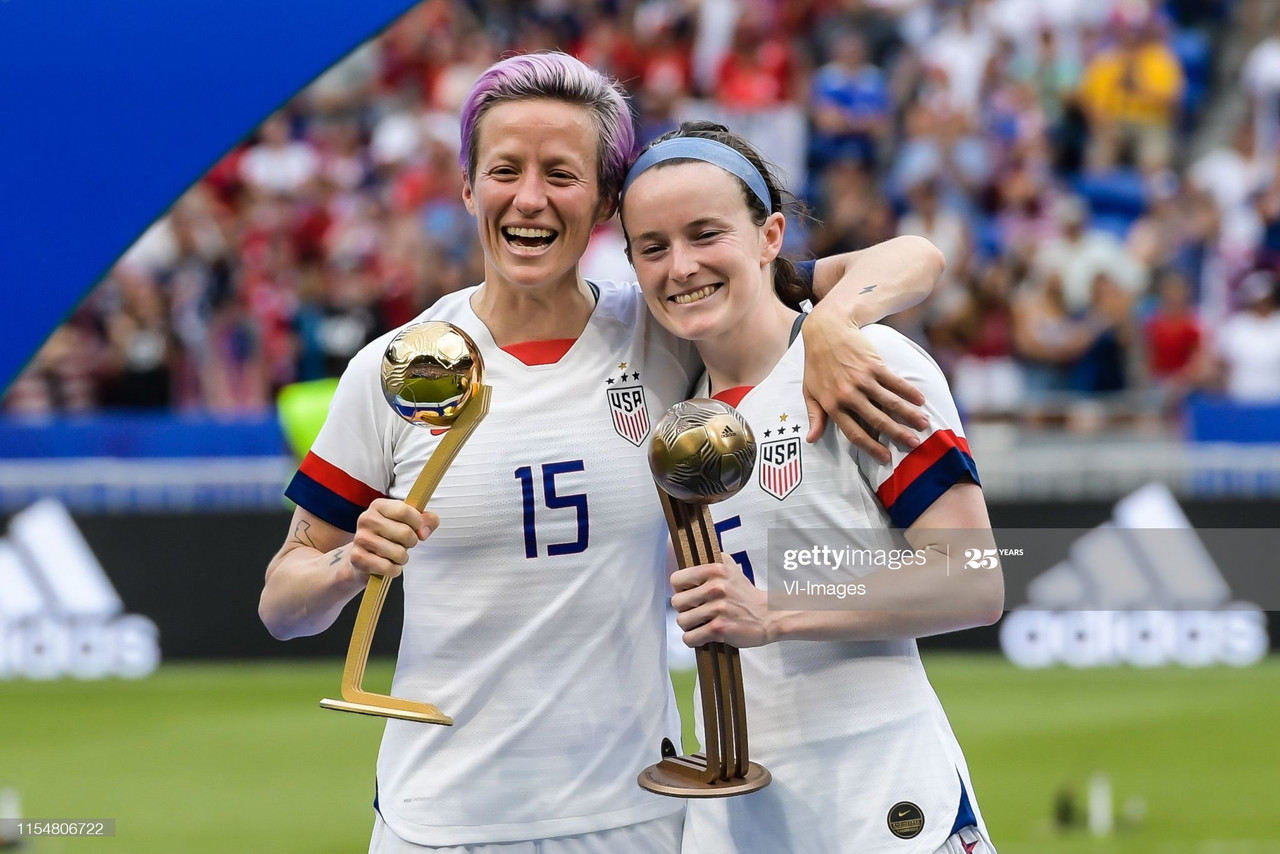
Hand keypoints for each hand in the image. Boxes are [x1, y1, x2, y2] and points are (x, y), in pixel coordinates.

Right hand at [349, 498, 437, 581]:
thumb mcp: (408, 522)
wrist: (363, 555)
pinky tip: (388, 564)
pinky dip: (394, 570)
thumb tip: (424, 531)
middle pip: (405, 533)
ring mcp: (361, 538)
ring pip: (398, 553)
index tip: (418, 528)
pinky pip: (388, 567)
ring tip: (395, 554)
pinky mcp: (358, 557)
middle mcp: (366, 519)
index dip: (418, 522)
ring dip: (402, 558)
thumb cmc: (388, 536)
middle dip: (411, 542)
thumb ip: (426, 520)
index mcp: (379, 506)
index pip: (404, 511)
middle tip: (404, 544)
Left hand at [670, 562, 771, 647]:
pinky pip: (690, 637)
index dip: (680, 589)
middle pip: (677, 602)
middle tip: (696, 611)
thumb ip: (711, 560)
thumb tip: (689, 558)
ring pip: (682, 621)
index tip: (689, 595)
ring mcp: (718, 608)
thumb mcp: (730, 568)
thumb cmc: (745, 594)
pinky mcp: (720, 628)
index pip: (677, 580)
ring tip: (701, 624)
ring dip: (690, 626)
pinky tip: (703, 635)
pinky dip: (694, 639)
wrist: (768, 615)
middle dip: (685, 609)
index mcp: (715, 570)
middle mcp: (716, 587)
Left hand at [801, 305, 926, 461]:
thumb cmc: (816, 363)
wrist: (826, 329)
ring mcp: (862, 379)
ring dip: (909, 414)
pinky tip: (920, 400)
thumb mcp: (809, 391)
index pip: (854, 433)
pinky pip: (894, 381)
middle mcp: (848, 395)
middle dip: (897, 434)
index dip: (871, 448)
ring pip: (890, 402)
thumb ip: (814, 416)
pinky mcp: (873, 364)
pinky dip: (909, 391)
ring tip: (924, 425)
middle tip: (914, 444)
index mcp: (832, 405)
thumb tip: (811, 439)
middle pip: (877, 420)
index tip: (886, 458)